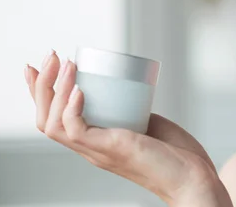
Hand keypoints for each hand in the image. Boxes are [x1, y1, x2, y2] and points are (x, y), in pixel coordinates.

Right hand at [24, 50, 232, 206]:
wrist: (193, 178)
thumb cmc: (176, 155)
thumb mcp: (147, 125)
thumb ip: (135, 111)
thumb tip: (130, 89)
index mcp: (95, 142)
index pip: (54, 119)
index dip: (42, 92)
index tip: (43, 64)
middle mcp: (90, 148)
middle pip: (46, 120)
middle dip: (42, 85)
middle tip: (52, 56)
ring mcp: (98, 151)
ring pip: (54, 125)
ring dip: (56, 91)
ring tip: (68, 65)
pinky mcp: (111, 149)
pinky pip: (78, 131)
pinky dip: (72, 109)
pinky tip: (79, 90)